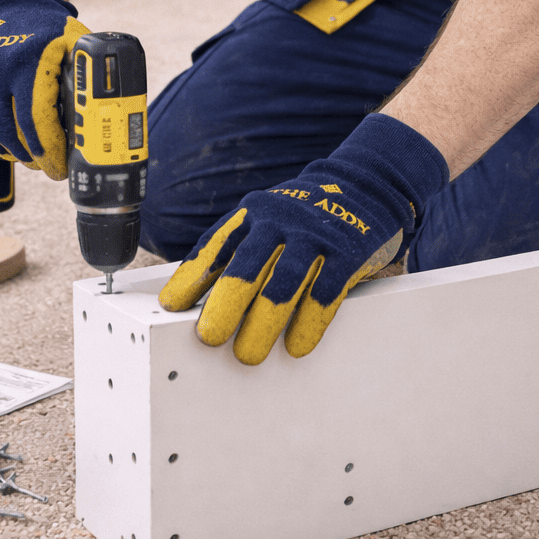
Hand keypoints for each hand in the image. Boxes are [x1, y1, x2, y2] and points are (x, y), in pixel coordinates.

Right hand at [0, 0, 89, 180]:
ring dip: (12, 155)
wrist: (5, 2)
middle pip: (13, 135)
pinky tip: (7, 149)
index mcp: (27, 62)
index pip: (37, 122)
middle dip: (34, 158)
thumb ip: (88, 70)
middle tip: (49, 166)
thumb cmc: (46, 26)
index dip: (50, 152)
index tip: (59, 168)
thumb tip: (105, 110)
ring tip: (31, 159)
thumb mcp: (73, 39)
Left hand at [159, 113, 447, 363]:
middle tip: (209, 338)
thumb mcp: (268, 220)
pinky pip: (326, 292)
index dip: (193, 276)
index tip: (172, 305)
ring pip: (283, 283)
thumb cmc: (304, 217)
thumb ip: (240, 250)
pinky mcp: (348, 252)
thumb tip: (197, 299)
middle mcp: (280, 220)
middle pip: (247, 265)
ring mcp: (315, 235)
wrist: (366, 184)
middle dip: (225, 304)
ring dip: (263, 323)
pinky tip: (296, 346)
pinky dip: (309, 322)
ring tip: (248, 355)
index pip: (217, 246)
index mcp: (253, 213)